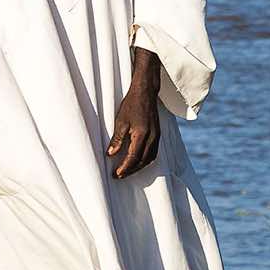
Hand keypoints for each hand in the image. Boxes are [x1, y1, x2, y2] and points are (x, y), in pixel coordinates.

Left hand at [106, 62, 160, 178]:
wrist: (146, 93)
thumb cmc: (131, 104)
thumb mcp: (120, 121)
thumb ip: (117, 139)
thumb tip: (111, 154)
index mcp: (142, 134)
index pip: (133, 157)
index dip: (124, 168)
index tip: (116, 174)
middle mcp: (152, 138)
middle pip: (142, 161)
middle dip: (131, 170)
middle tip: (119, 176)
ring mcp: (157, 137)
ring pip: (149, 159)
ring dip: (138, 167)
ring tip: (127, 170)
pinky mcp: (158, 135)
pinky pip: (153, 153)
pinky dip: (145, 160)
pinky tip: (137, 161)